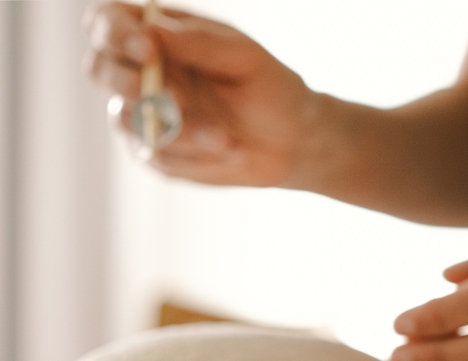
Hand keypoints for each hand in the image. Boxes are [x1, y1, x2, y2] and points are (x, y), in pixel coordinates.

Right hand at [84, 2, 319, 185]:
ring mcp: (144, 114)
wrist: (291, 140)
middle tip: (176, 98)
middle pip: (98, 68)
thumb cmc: (268, 87)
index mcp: (157, 35)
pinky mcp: (158, 153)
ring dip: (180, 131)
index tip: (148, 50)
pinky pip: (158, 156)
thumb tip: (153, 30)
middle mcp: (141, 72)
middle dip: (126, 82)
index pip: (106, 20)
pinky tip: (231, 152)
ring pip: (129, 121)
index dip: (114, 32)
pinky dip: (197, 156)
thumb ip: (200, 43)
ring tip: (226, 137)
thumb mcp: (245, 58)